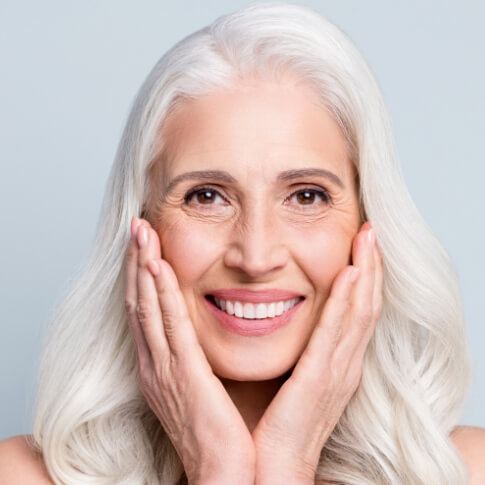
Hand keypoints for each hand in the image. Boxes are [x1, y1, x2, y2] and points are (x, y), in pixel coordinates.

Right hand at [124, 216, 254, 483]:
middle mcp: (154, 363)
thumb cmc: (217, 430)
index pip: (146, 310)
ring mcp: (164, 368)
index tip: (146, 244)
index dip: (142, 275)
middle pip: (139, 301)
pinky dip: (161, 293)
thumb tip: (201, 329)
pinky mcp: (183, 374)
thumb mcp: (200, 386)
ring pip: (148, 306)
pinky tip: (157, 267)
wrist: (224, 472)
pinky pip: (169, 326)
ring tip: (142, 233)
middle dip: (136, 261)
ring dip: (143, 267)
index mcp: (160, 366)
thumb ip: (196, 357)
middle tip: (138, 225)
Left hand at [251, 221, 382, 483]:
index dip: (364, 276)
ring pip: (359, 313)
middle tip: (371, 231)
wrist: (270, 468)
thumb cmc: (276, 424)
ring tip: (366, 239)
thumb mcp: (293, 379)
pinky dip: (345, 302)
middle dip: (371, 266)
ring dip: (365, 273)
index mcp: (337, 363)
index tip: (360, 243)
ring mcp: (337, 372)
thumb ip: (299, 351)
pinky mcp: (320, 380)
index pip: (357, 311)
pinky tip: (349, 274)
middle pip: (365, 305)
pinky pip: (336, 334)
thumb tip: (285, 318)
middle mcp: (344, 364)